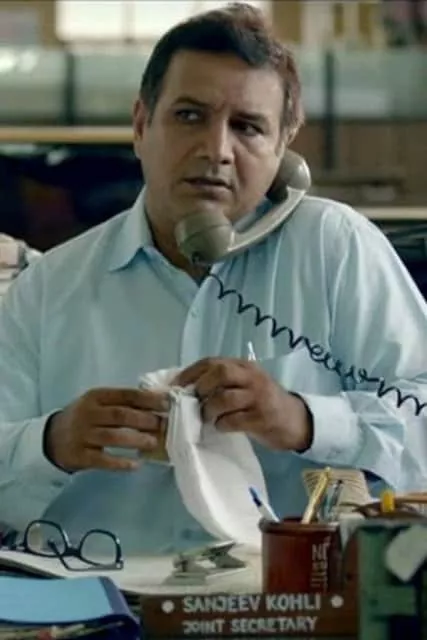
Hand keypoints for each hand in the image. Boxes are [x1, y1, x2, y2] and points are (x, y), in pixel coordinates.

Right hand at [44, 387, 169, 472]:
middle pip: (120, 415)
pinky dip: (120, 463)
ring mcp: (82, 435)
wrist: (52, 438)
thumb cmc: (85, 418)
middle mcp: (88, 413)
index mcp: (96, 396)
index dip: (147, 399)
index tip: (166, 404)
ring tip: (153, 443)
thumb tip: (158, 404)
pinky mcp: (79, 455)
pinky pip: (102, 460)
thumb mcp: (99, 404)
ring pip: (113, 437)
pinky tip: (136, 465)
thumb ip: (123, 403)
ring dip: (136, 440)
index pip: (125, 395)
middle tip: (163, 425)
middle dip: (144, 420)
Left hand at [174, 357, 312, 451]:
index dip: (191, 372)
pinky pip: (234, 420)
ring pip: (225, 397)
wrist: (297, 421)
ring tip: (207, 417)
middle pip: (220, 372)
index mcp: (245, 367)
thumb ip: (224, 382)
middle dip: (202, 386)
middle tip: (195, 401)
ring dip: (209, 409)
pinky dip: (222, 424)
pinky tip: (221, 427)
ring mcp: (258, 397)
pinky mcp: (262, 418)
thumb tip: (188, 389)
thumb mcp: (247, 385)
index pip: (213, 361)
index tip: (176, 385)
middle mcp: (252, 377)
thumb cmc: (264, 403)